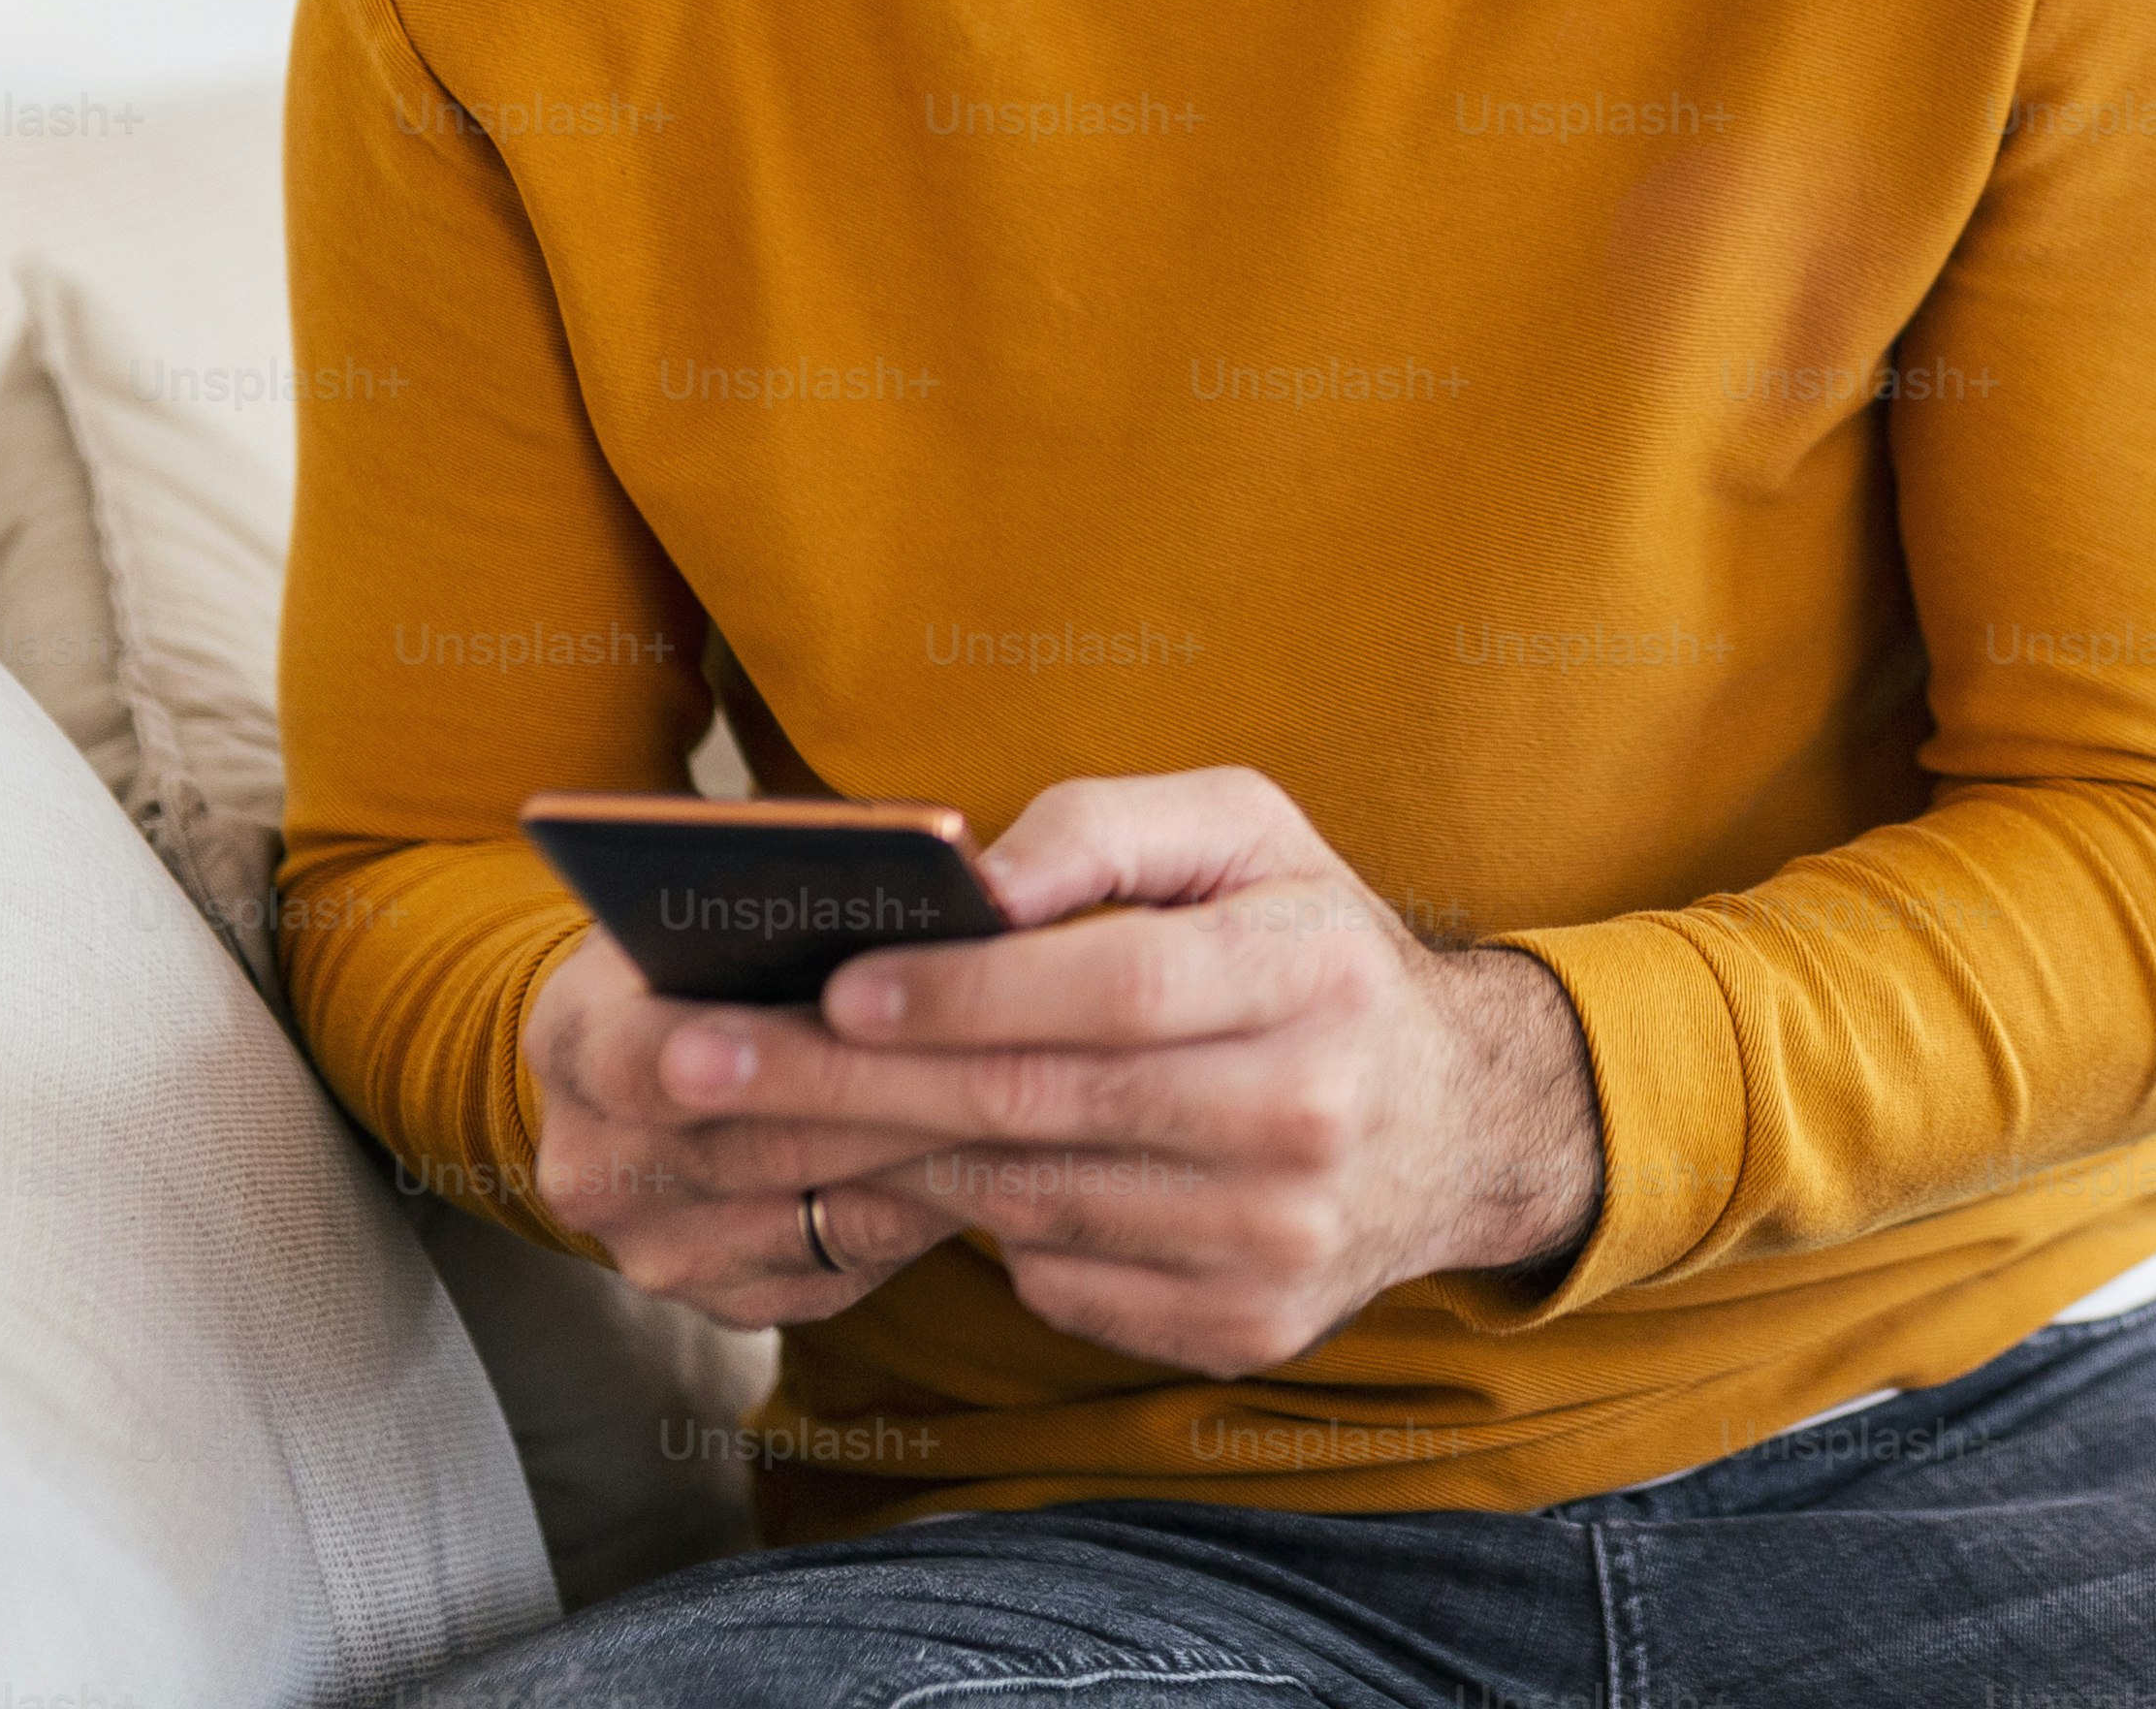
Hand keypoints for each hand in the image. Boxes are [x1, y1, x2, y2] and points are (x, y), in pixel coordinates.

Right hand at [521, 926, 965, 1329]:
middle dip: (885, 1104)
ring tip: (1030, 1114)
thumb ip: (791, 891)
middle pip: (753, 1147)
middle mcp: (595, 1166)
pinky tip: (1001, 1167)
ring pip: (817, 1217)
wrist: (664, 1051)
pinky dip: (928, 1215)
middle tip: (1007, 1069)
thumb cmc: (721, 952)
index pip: (652, 1057)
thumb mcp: (722, 898)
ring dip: (927, 1165)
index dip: (761, 1047)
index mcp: (575, 1044)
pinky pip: (849, 1267)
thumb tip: (949, 894)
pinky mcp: (732, 1302)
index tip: (860, 1019)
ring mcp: (659, 1250)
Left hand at [594, 770, 1605, 1379]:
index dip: (969, 991)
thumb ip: (1109, 826)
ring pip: (1029, 1202)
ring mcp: (1277, 1242)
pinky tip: (901, 1176)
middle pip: (1043, 1106)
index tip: (833, 982)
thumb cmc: (1311, 947)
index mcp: (1315, 976)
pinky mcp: (1244, 1327)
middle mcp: (1309, 1118)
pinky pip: (1060, 1280)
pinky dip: (974, 1230)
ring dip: (874, 1160)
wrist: (1459, 1123)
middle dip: (849, 1085)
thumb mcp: (1249, 833)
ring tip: (743, 1121)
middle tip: (696, 1064)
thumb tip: (975, 880)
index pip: (1119, 988)